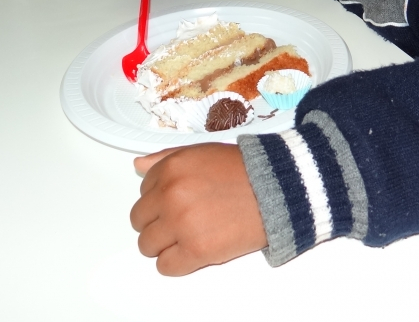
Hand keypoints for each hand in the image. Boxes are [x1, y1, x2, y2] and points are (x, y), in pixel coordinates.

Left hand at [130, 144, 267, 274]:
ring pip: (147, 246)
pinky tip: (194, 250)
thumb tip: (139, 166)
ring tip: (190, 235)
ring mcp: (182, 224)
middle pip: (140, 221)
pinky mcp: (196, 250)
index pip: (143, 192)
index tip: (178, 201)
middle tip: (183, 220)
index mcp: (171, 169)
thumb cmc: (245, 170)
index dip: (160, 198)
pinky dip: (176, 262)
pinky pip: (165, 266)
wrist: (279, 188)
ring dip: (165, 243)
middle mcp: (171, 195)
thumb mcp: (202, 153)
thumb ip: (166, 159)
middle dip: (158, 222)